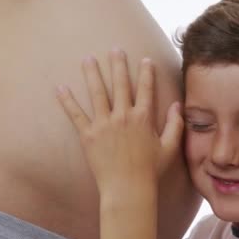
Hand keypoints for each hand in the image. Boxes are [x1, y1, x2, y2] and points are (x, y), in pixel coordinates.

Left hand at [56, 49, 183, 194]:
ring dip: (92, 74)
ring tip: (88, 58)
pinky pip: (75, 115)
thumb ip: (175, 125)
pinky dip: (67, 101)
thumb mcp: (169, 148)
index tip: (145, 59)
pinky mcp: (88, 136)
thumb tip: (177, 105)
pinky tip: (60, 88)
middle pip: (120, 84)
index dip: (146, 73)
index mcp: (143, 118)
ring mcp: (104, 125)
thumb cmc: (150, 171)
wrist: (128, 189)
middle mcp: (123, 116)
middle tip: (115, 49)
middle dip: (118, 64)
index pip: (145, 89)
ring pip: (97, 93)